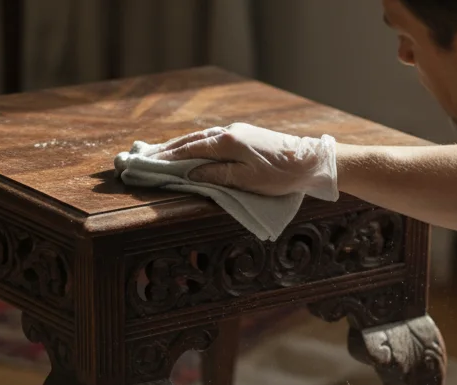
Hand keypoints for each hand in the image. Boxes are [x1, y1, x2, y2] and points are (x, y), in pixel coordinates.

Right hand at [149, 123, 338, 200]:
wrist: (310, 161)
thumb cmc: (281, 175)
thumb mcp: (247, 181)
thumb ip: (217, 176)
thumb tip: (191, 174)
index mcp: (227, 142)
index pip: (189, 150)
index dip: (167, 157)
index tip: (148, 163)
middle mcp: (229, 132)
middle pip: (191, 140)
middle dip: (168, 149)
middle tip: (145, 156)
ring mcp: (237, 131)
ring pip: (202, 138)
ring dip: (180, 145)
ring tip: (162, 152)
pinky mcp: (245, 135)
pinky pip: (212, 139)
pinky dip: (196, 144)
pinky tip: (191, 148)